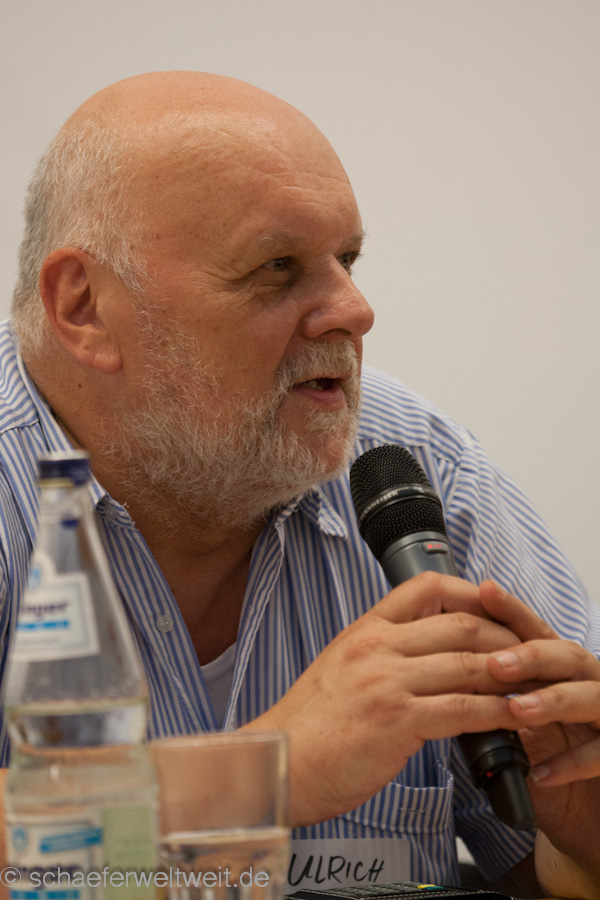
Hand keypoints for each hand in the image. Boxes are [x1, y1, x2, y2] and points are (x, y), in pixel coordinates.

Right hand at [246, 572, 539, 826]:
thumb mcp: (341, 667)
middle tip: (529, 653)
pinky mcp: (396, 720)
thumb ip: (381, 654)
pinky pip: (462, 709)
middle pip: (460, 624)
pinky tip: (511, 718)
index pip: (425, 587)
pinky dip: (496, 713)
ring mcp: (386, 681)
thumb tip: (426, 655)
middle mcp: (376, 646)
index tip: (494, 611)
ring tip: (531, 686)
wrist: (278, 762)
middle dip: (505, 637)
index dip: (470, 593)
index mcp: (364, 630)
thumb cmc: (310, 725)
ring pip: (467, 664)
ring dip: (509, 676)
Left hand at [481, 583, 599, 888]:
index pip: (535, 630)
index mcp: (560, 666)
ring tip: (518, 711)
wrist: (583, 806)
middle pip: (567, 655)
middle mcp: (588, 682)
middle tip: (495, 664)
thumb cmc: (548, 749)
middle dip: (532, 656)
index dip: (511, 610)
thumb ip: (493, 685)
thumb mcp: (517, 711)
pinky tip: (540, 772)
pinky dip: (572, 763)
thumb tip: (438, 662)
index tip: (483, 591)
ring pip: (591, 697)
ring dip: (554, 701)